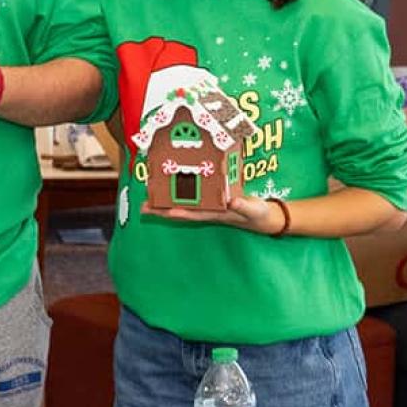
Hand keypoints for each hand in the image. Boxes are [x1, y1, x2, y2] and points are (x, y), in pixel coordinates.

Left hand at [151, 192, 285, 233]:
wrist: (264, 218)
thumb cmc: (258, 215)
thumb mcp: (253, 210)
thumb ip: (243, 206)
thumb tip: (232, 201)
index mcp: (216, 214)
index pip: (194, 214)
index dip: (180, 213)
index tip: (165, 211)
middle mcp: (208, 211)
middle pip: (181, 210)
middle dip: (162, 210)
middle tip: (143, 207)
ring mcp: (208, 206)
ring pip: (183, 203)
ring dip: (165, 202)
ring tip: (146, 200)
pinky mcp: (211, 199)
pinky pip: (192, 196)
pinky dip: (181, 192)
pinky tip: (169, 188)